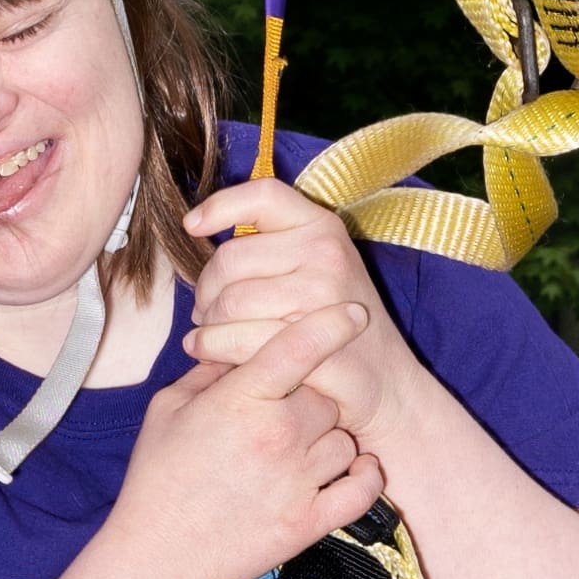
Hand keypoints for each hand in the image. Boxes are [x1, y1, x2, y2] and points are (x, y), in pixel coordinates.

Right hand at [100, 334, 386, 578]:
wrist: (158, 557)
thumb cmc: (157, 479)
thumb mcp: (168, 410)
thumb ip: (209, 372)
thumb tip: (238, 345)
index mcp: (241, 401)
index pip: (298, 347)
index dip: (330, 324)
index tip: (350, 312)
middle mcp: (277, 436)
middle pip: (325, 397)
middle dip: (307, 402)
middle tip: (277, 419)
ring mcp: (298, 482)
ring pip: (344, 440)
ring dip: (327, 441)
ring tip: (293, 454)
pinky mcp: (311, 522)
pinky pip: (363, 489)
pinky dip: (364, 477)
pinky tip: (352, 470)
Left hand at [180, 171, 423, 483]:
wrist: (387, 383)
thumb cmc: (337, 325)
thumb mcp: (317, 269)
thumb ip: (272, 247)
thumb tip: (197, 229)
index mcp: (323, 228)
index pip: (263, 195)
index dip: (220, 205)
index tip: (191, 226)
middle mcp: (325, 253)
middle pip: (229, 258)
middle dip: (205, 290)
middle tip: (206, 313)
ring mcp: (322, 297)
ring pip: (228, 301)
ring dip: (208, 324)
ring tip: (211, 333)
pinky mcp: (311, 341)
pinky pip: (237, 338)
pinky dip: (212, 347)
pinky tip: (207, 352)